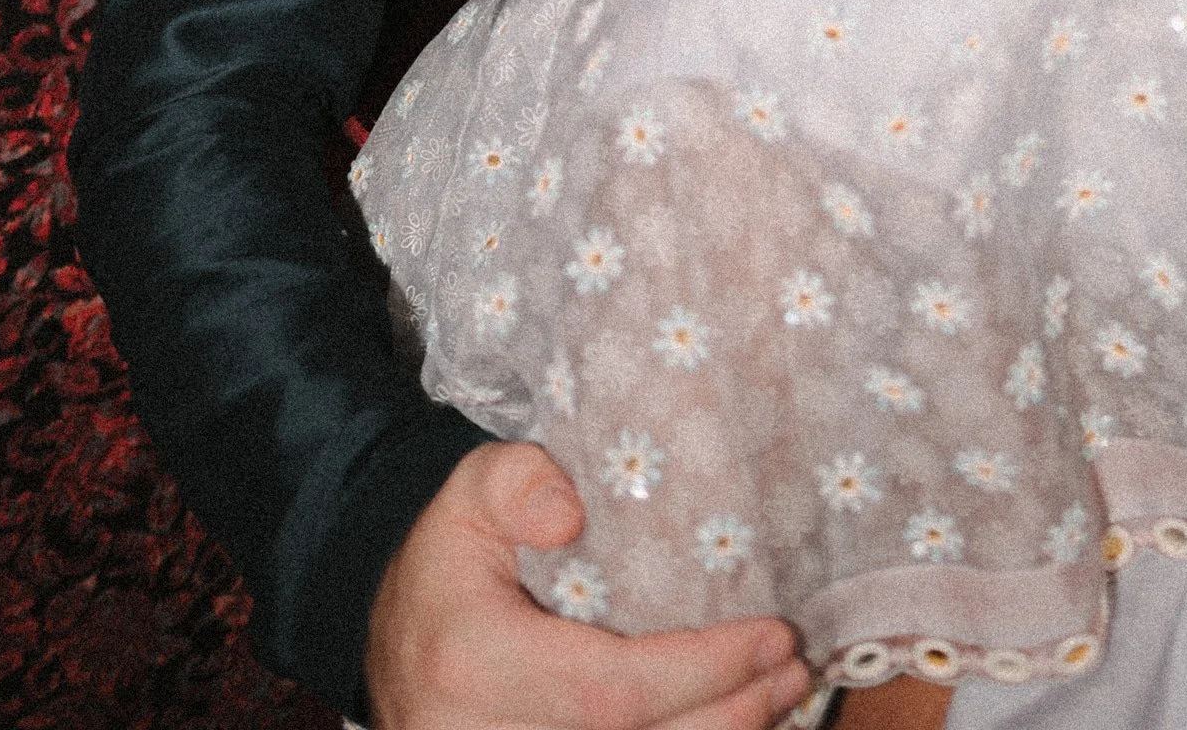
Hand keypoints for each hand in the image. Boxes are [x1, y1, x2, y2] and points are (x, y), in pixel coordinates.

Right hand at [365, 442, 808, 729]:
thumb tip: (570, 514)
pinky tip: (730, 723)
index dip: (701, 672)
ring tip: (781, 696)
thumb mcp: (471, 490)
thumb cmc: (450, 558)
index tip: (773, 635)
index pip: (610, 692)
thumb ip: (518, 481)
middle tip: (795, 668)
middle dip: (729, 716)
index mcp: (476, 665)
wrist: (391, 639)